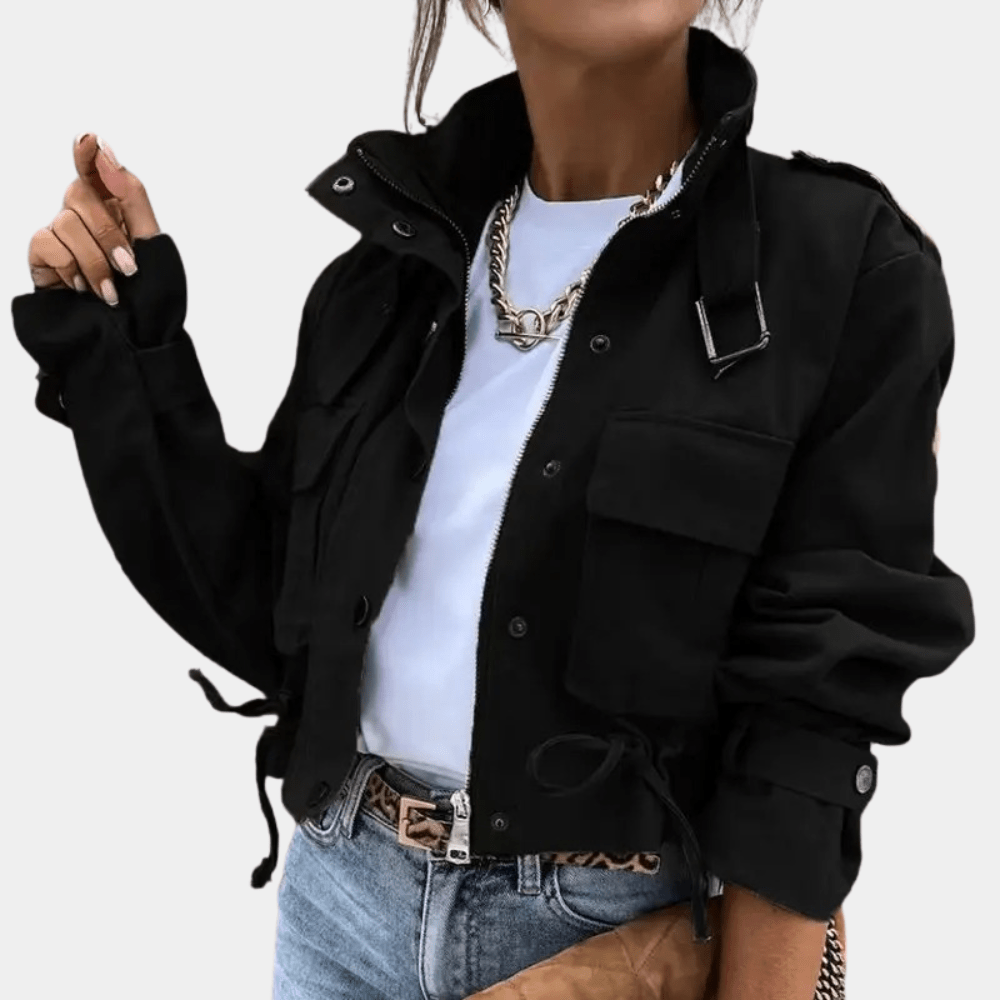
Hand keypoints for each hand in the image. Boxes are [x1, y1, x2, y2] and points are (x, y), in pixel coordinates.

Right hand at [27, 133, 160, 305]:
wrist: (131, 339)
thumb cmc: (147, 295)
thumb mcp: (153, 245)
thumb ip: (132, 197)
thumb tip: (107, 153)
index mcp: (115, 207)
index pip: (95, 168)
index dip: (89, 154)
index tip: (90, 140)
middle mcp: (84, 214)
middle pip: (80, 193)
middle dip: (109, 234)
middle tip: (129, 267)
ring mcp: (61, 233)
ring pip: (66, 222)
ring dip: (95, 262)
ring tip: (111, 291)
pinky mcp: (43, 254)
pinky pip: (48, 243)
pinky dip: (72, 269)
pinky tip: (84, 288)